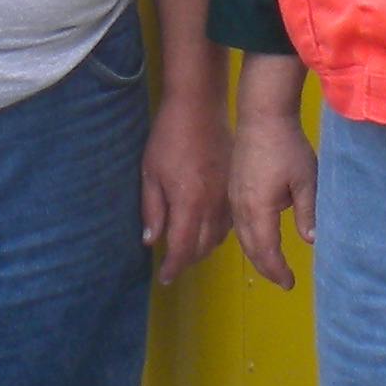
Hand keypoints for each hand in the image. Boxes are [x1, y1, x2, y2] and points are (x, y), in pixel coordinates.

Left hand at [141, 93, 229, 284]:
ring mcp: (227, 197)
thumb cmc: (169, 138)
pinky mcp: (235, 187)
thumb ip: (152, 210)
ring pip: (219, 236)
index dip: (173, 267)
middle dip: (187, 259)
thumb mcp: (150, 173)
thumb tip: (152, 241)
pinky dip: (217, 231)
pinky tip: (206, 227)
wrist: (199, 108)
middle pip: (203, 247)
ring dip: (203, 247)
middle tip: (173, 262)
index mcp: (189, 203)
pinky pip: (230, 221)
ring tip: (188, 248)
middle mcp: (212, 205)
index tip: (165, 277)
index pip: (182, 248)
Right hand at [230, 102, 318, 289]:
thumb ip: (307, 212)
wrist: (262, 116)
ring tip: (272, 265)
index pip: (267, 251)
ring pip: (241, 237)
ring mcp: (234, 198)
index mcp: (259, 209)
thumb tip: (311, 240)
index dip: (277, 270)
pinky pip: (237, 223)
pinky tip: (258, 239)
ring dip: (256, 255)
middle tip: (283, 280)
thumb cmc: (287, 146)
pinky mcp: (233, 188)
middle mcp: (241, 208)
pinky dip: (248, 239)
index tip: (290, 283)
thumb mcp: (306, 180)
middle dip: (266, 268)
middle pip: (251, 248)